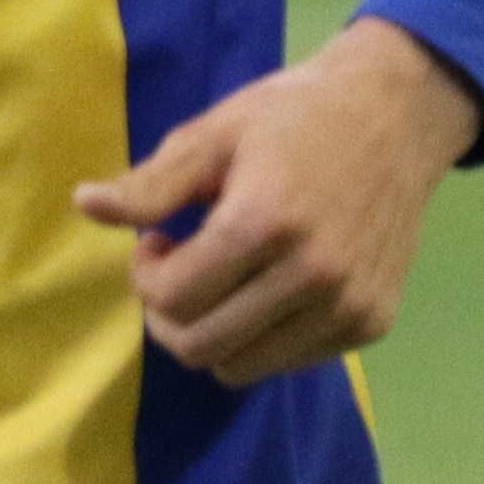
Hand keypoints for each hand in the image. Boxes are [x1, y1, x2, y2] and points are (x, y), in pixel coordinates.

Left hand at [71, 18, 483, 387]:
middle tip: (179, 268)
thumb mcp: (215, 133)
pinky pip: (289, 361)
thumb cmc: (296, 116)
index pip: (171, 299)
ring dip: (213, 332)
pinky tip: (268, 283)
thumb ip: (151, 183)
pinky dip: (262, 336)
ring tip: (223, 278)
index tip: (158, 240)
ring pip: (242, 367)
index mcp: (264, 222)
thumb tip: (84, 206)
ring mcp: (347, 305)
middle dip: (168, 314)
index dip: (145, 276)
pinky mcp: (372, 322)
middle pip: (199, 346)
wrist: (399, 116)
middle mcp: (312, 275)